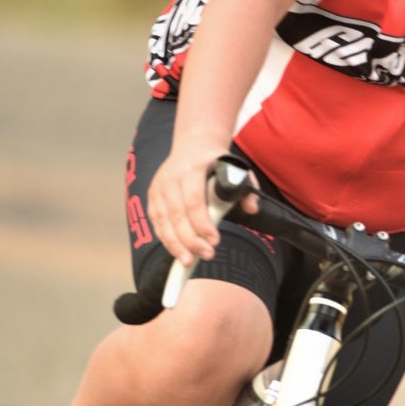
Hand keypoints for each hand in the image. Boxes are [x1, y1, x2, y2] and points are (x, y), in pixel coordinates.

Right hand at [147, 146, 257, 267]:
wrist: (193, 144)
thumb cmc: (216, 161)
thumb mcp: (236, 168)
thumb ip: (247, 188)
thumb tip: (252, 208)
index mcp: (192, 169)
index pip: (194, 201)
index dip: (203, 224)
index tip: (214, 241)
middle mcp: (171, 178)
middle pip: (177, 215)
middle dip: (190, 239)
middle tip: (206, 255)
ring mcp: (158, 187)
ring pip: (163, 221)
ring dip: (175, 244)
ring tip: (188, 261)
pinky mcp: (152, 196)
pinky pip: (157, 222)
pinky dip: (166, 239)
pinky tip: (178, 251)